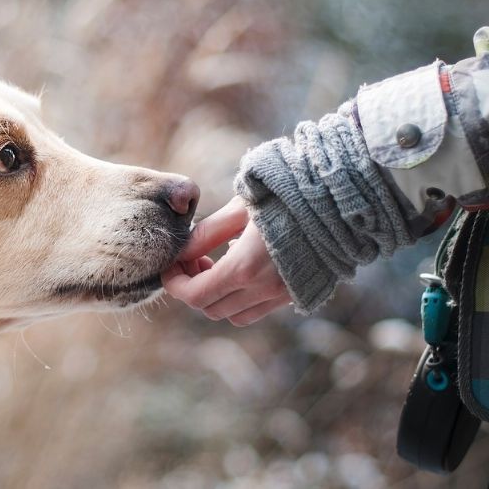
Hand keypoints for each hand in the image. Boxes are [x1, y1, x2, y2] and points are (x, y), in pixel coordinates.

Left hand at [162, 197, 291, 325]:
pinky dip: (240, 298)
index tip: (170, 266)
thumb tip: (180, 252)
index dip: (175, 284)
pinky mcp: (297, 294)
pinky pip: (257, 310)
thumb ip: (206, 234)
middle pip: (210, 309)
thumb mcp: (239, 208)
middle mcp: (264, 290)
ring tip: (216, 264)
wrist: (341, 201)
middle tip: (193, 259)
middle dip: (193, 288)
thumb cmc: (286, 196)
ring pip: (233, 315)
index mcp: (245, 268)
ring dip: (217, 296)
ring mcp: (282, 296)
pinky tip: (243, 267)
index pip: (195, 295)